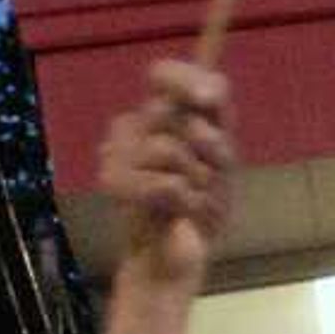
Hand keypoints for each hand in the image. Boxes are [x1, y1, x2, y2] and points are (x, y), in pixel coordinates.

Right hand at [87, 60, 236, 277]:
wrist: (176, 258)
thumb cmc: (201, 208)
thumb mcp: (221, 162)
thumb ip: (216, 121)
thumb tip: (204, 96)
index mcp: (161, 116)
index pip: (165, 74)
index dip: (186, 80)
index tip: (207, 100)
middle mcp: (134, 127)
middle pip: (171, 110)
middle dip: (209, 148)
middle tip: (209, 179)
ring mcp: (117, 153)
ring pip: (170, 148)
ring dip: (198, 181)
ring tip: (192, 201)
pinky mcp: (113, 182)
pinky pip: (167, 183)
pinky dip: (186, 202)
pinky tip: (176, 214)